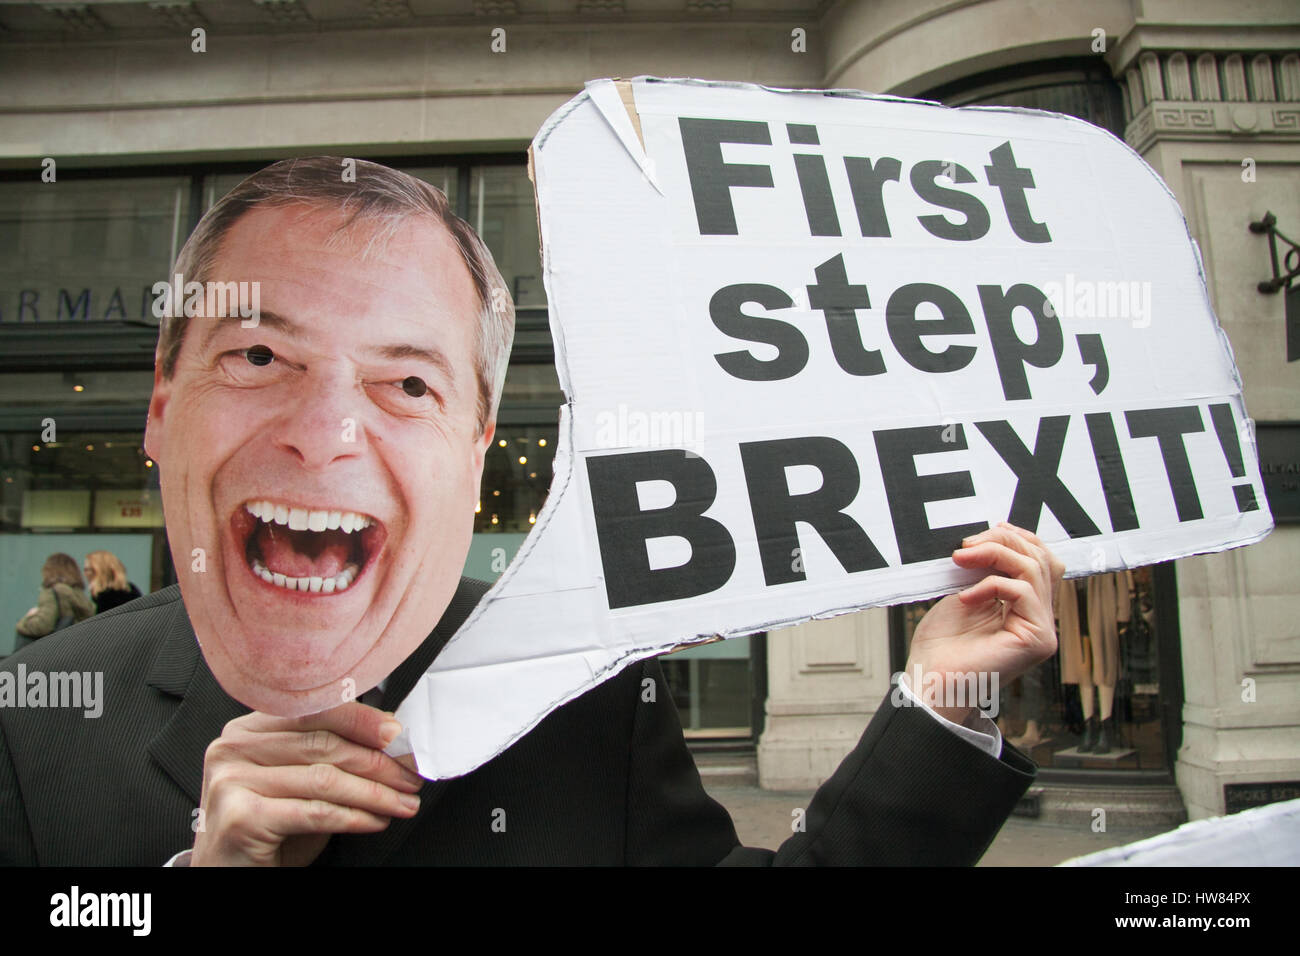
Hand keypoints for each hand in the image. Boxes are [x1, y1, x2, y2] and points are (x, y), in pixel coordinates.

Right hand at [192, 702, 423, 865]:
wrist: (226, 873)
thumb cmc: (267, 828)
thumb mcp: (298, 783)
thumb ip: (329, 756)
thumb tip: (388, 740)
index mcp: (248, 729)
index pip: (314, 712)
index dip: (362, 721)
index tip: (397, 735)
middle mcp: (234, 748)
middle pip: (324, 746)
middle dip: (377, 763)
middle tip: (410, 776)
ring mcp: (232, 780)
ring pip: (324, 779)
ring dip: (374, 793)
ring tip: (401, 802)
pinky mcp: (241, 816)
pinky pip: (314, 812)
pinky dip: (353, 817)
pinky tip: (374, 821)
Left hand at [905, 522, 1062, 725]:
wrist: (930, 681)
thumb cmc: (942, 646)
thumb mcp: (963, 594)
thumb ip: (983, 570)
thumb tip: (988, 539)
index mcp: (1026, 607)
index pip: (1042, 560)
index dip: (1018, 538)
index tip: (983, 532)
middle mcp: (1041, 618)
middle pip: (1041, 558)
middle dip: (1002, 541)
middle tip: (965, 546)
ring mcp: (1043, 630)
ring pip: (1034, 569)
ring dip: (994, 554)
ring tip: (960, 559)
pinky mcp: (1037, 640)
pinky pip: (1023, 592)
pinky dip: (990, 584)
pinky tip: (965, 597)